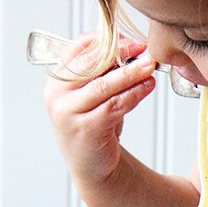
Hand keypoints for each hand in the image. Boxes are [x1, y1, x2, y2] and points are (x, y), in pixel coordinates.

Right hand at [43, 32, 155, 185]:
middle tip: (144, 48)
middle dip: (120, 53)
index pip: (79, 49)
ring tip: (150, 66)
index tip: (130, 39)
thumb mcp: (94, 95)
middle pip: (91, 64)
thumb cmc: (95, 125)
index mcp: (57, 80)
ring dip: (131, 73)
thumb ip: (104, 72)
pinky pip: (115, 105)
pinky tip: (148, 86)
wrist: (92, 166)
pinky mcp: (86, 129)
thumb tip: (132, 48)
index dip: (106, 40)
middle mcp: (57, 95)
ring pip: (104, 85)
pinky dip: (134, 94)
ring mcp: (68, 113)